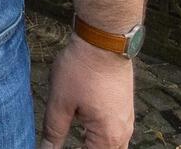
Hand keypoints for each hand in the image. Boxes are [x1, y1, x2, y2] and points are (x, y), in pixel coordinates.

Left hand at [39, 34, 135, 148]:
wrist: (103, 42)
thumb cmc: (81, 69)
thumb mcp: (60, 102)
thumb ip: (54, 130)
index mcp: (107, 137)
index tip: (56, 147)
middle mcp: (123, 133)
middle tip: (63, 144)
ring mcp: (127, 121)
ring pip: (114, 147)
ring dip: (95, 146)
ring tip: (77, 139)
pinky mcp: (125, 109)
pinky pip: (116, 134)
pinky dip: (102, 139)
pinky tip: (87, 131)